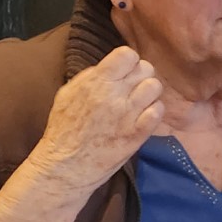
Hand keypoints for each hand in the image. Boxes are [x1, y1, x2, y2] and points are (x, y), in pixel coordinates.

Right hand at [30, 46, 163, 193]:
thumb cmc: (63, 130)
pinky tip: (143, 117)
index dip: (129, 61)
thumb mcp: (68, 94)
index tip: (124, 71)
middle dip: (141, 76)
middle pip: (146, 69)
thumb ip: (90, 77)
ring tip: (139, 103)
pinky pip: (158, 111)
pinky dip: (153, 112)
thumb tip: (110, 67)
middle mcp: (114, 95)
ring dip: (149, 93)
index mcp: (95, 82)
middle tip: (133, 88)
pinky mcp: (137, 134)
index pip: (127, 54)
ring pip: (155, 87)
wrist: (65, 168)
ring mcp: (127, 115)